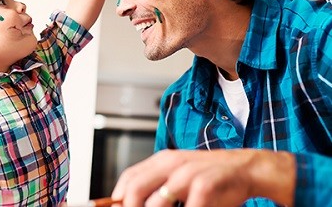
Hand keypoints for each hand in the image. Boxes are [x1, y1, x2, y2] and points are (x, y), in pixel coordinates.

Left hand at [111, 149, 294, 206]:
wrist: (244, 169)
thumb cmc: (208, 176)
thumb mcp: (178, 174)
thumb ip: (157, 185)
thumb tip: (130, 201)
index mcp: (162, 160)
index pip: (129, 177)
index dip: (119, 197)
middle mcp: (171, 164)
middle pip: (136, 189)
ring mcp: (187, 174)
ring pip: (157, 202)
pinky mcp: (205, 186)